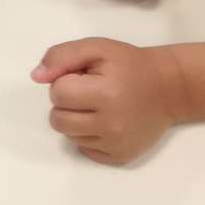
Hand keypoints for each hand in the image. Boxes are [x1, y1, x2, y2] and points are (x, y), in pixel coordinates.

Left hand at [32, 38, 183, 165]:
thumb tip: (36, 77)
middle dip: (66, 103)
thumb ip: (62, 57)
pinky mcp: (120, 157)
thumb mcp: (96, 48)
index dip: (66, 81)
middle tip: (88, 92)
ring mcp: (116, 143)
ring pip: (69, 136)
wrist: (168, 88)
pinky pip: (85, 150)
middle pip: (58, 119)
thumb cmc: (129, 65)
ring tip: (97, 105)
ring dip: (75, 119)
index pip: (58, 93)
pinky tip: (105, 121)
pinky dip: (88, 135)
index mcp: (105, 93)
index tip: (84, 76)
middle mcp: (110, 123)